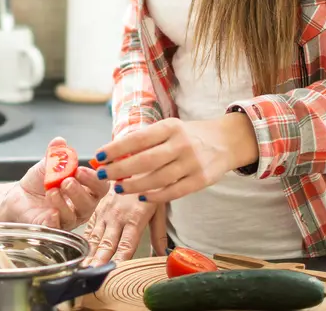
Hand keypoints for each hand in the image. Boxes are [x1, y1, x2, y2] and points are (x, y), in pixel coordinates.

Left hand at [4, 138, 108, 229]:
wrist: (19, 196)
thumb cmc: (39, 182)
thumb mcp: (47, 165)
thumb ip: (55, 154)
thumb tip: (60, 141)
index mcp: (85, 189)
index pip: (99, 186)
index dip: (93, 179)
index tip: (80, 169)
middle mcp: (80, 206)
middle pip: (90, 203)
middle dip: (79, 191)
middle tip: (67, 180)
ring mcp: (68, 220)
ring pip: (74, 216)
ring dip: (64, 202)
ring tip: (51, 190)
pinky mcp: (52, 229)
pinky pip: (57, 228)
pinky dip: (55, 220)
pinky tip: (50, 212)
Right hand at [82, 189, 167, 265]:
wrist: (131, 162)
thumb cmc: (148, 186)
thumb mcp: (159, 208)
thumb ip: (159, 233)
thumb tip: (164, 254)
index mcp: (135, 218)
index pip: (127, 245)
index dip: (120, 259)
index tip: (114, 272)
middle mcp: (118, 217)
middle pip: (107, 244)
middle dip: (99, 260)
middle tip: (92, 273)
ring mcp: (105, 213)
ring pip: (96, 238)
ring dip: (89, 253)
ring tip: (84, 267)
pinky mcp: (98, 210)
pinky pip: (90, 228)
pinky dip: (85, 241)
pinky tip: (80, 252)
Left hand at [94, 114, 257, 203]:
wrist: (227, 140)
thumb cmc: (188, 135)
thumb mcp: (169, 129)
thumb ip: (146, 141)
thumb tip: (112, 154)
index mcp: (170, 127)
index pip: (138, 138)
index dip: (116, 148)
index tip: (98, 156)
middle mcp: (182, 144)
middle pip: (145, 160)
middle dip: (120, 169)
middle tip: (102, 176)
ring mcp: (193, 163)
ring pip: (158, 179)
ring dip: (134, 186)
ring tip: (118, 189)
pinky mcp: (201, 180)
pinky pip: (174, 192)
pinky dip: (155, 196)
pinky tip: (141, 197)